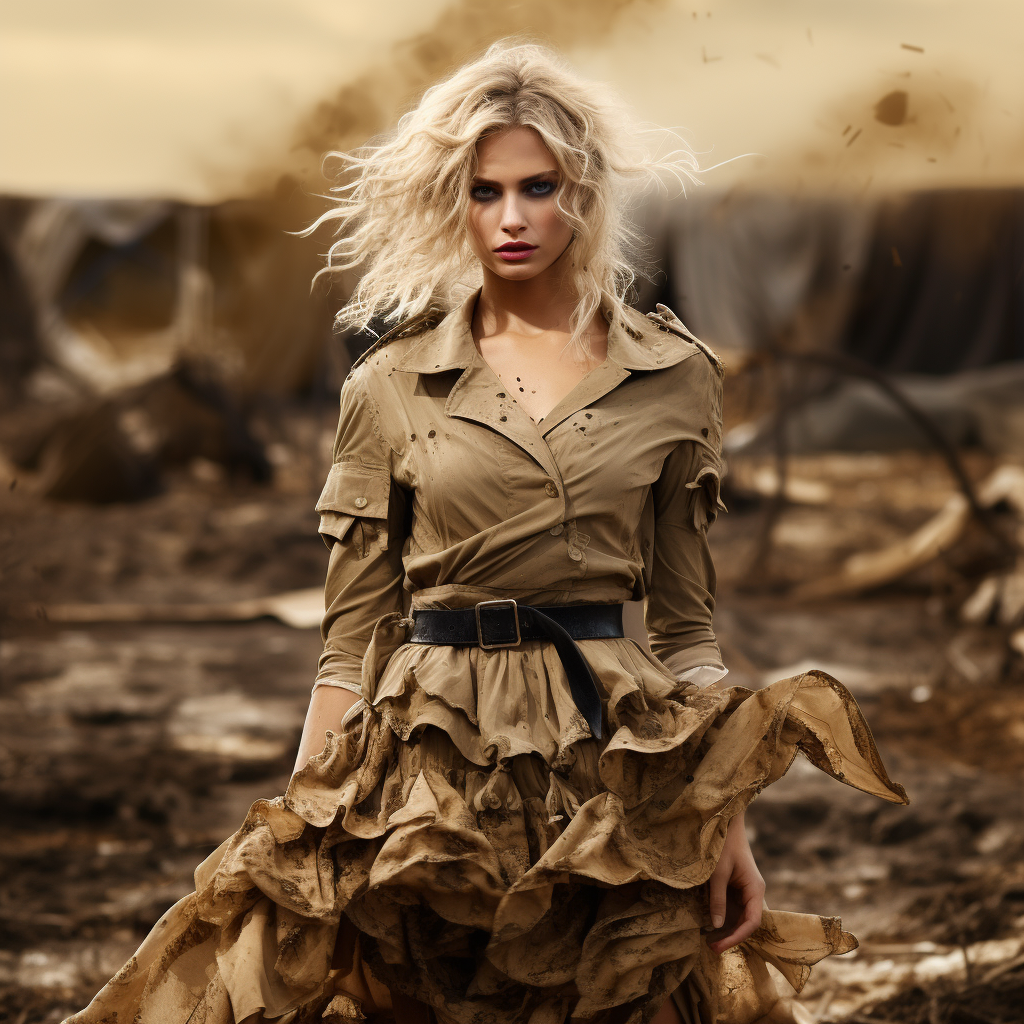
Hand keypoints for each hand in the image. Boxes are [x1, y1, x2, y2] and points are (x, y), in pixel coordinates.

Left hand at [706, 811, 764, 953]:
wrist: (726, 823)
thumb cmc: (723, 845)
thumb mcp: (718, 873)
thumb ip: (717, 899)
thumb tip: (716, 925)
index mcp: (755, 889)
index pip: (752, 922)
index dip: (737, 936)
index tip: (720, 945)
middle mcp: (754, 892)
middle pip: (747, 922)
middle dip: (732, 937)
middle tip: (712, 948)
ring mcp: (746, 890)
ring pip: (741, 917)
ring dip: (728, 930)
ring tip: (710, 942)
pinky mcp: (737, 887)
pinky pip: (734, 908)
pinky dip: (725, 918)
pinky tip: (712, 925)